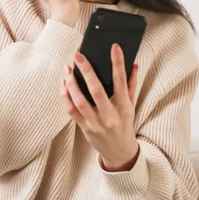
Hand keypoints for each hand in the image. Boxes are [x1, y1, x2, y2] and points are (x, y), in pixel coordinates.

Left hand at [60, 43, 139, 171]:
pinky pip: (71, 110)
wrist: (119, 152)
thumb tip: (134, 64)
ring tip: (67, 69)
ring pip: (79, 100)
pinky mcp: (84, 128)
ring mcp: (95, 122)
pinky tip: (64, 84)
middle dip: (86, 71)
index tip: (114, 47)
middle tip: (78, 55)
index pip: (121, 81)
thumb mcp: (131, 105)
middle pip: (96, 90)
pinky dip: (65, 96)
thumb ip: (132, 84)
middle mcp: (109, 115)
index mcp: (123, 106)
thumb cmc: (125, 124)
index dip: (118, 63)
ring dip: (71, 83)